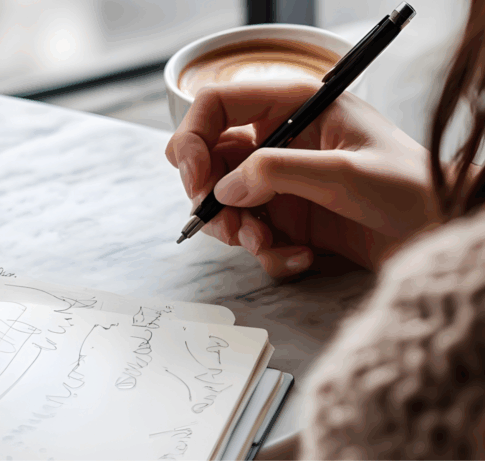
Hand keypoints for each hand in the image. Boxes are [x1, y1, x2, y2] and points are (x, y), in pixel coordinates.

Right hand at [165, 81, 443, 276]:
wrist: (440, 234)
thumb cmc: (410, 188)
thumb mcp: (344, 172)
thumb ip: (276, 171)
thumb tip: (222, 189)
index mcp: (294, 107)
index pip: (217, 104)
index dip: (193, 137)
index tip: (196, 178)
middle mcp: (279, 141)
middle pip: (209, 159)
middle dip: (209, 195)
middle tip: (225, 223)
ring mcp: (279, 183)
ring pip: (223, 202)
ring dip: (235, 229)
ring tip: (266, 243)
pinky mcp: (286, 219)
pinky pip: (251, 236)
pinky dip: (267, 252)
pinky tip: (301, 257)